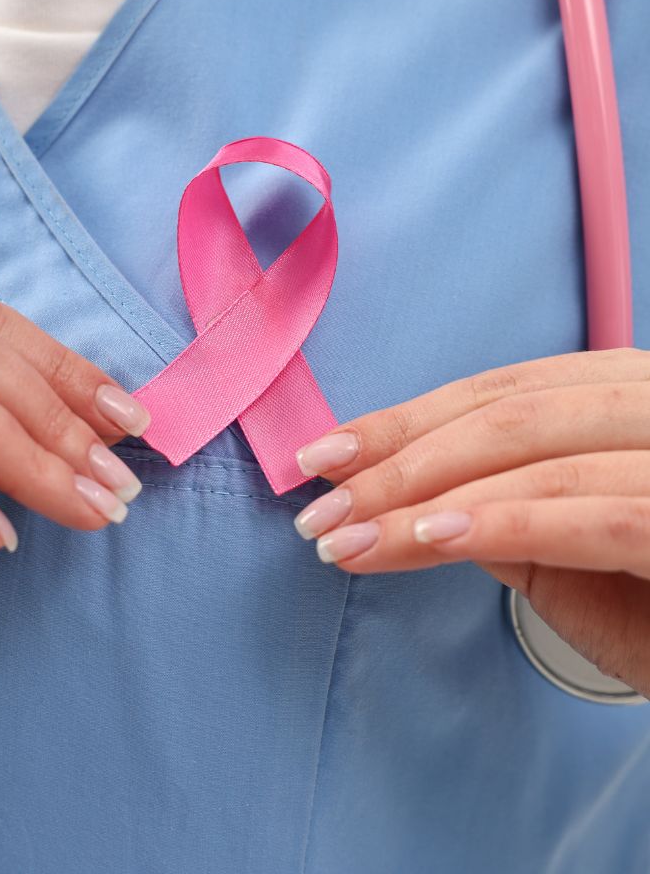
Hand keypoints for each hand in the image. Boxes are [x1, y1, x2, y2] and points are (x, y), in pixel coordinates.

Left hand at [291, 348, 649, 696]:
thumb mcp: (565, 547)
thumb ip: (491, 504)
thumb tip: (386, 489)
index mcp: (626, 390)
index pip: (497, 391)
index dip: (400, 421)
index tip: (319, 458)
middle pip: (507, 416)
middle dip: (397, 464)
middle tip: (317, 513)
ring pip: (537, 458)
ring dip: (424, 502)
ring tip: (348, 540)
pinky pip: (595, 514)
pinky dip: (506, 523)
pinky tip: (431, 540)